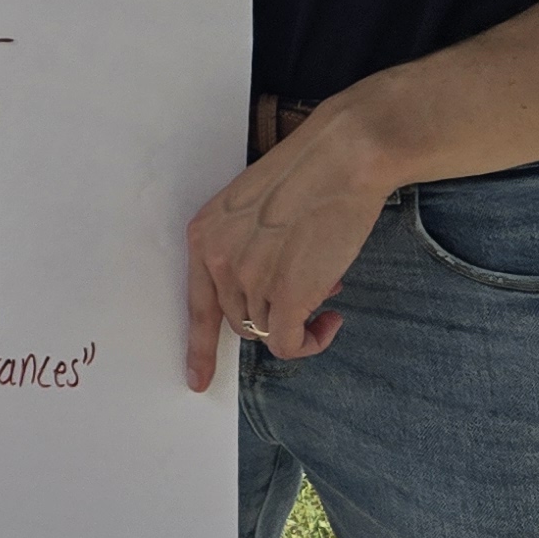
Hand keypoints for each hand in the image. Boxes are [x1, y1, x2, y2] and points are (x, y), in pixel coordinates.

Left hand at [182, 111, 388, 387]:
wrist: (341, 157)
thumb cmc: (309, 174)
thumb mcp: (254, 208)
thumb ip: (249, 249)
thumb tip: (273, 292)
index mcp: (205, 234)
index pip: (197, 303)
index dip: (198, 346)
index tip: (196, 380)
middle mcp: (218, 258)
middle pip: (239, 318)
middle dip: (274, 311)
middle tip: (313, 288)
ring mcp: (249, 278)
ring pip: (266, 329)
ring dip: (297, 318)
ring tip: (329, 282)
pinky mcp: (285, 294)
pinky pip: (288, 343)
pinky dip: (310, 342)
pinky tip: (330, 322)